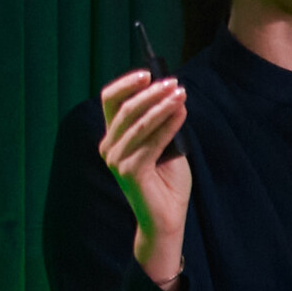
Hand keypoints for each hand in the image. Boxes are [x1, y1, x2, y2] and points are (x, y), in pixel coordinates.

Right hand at [99, 70, 191, 290]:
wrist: (167, 217)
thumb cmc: (167, 180)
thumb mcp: (165, 143)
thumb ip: (163, 122)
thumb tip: (173, 93)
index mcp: (114, 137)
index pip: (111, 101)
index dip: (126, 84)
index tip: (147, 73)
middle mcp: (109, 147)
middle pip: (124, 108)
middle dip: (151, 92)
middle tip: (174, 83)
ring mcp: (116, 160)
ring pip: (139, 123)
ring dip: (162, 105)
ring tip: (182, 94)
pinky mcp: (129, 172)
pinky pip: (151, 141)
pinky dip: (168, 124)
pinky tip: (181, 114)